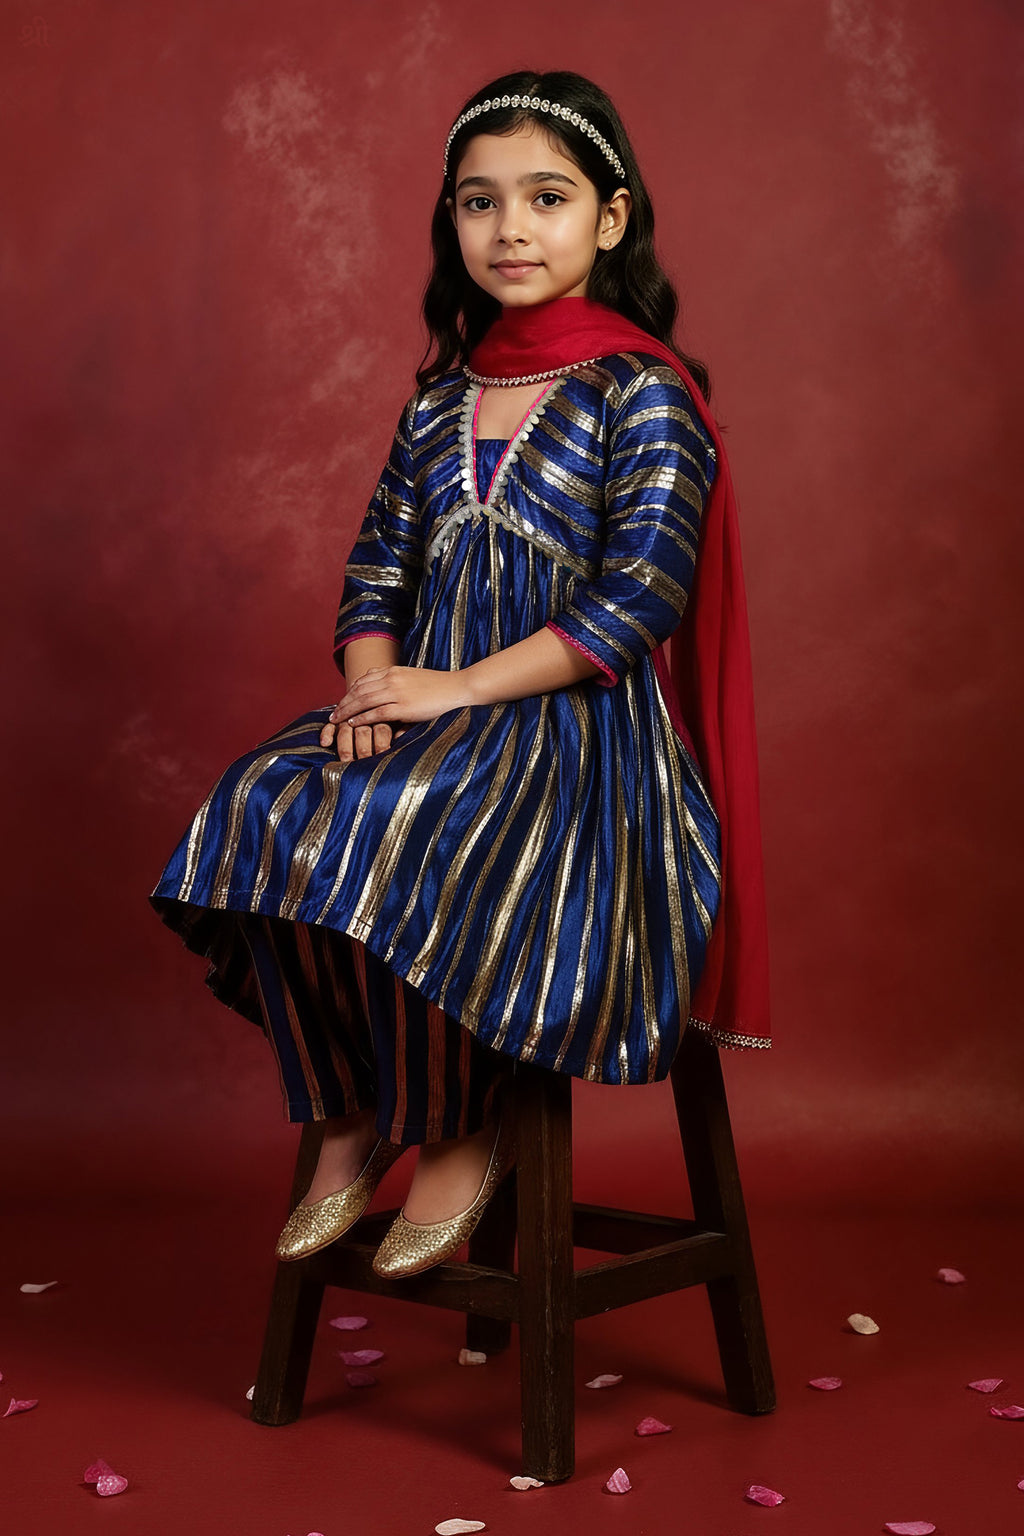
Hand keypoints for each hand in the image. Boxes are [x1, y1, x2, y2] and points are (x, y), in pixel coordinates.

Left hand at [320, 665, 473, 761]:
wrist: (457, 688)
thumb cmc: (437, 687)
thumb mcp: (412, 678)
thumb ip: (394, 682)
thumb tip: (379, 694)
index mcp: (393, 671)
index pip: (363, 680)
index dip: (349, 692)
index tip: (341, 702)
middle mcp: (392, 679)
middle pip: (358, 690)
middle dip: (343, 703)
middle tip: (332, 715)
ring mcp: (397, 692)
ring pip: (363, 701)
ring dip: (347, 711)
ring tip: (337, 721)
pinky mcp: (404, 707)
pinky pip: (376, 713)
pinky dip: (362, 719)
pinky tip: (353, 724)